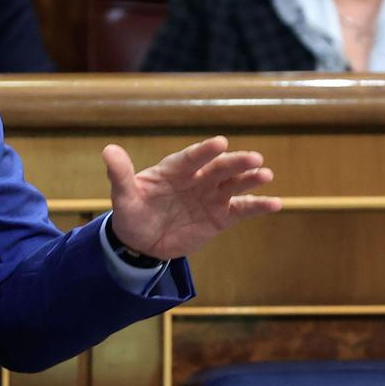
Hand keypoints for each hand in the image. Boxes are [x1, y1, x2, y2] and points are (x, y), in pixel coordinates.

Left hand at [102, 136, 280, 260]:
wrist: (143, 243)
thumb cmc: (133, 214)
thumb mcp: (124, 197)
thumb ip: (120, 175)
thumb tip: (108, 150)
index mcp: (174, 170)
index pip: (191, 158)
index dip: (204, 151)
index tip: (220, 142)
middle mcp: (197, 179)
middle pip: (218, 168)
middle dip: (235, 163)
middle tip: (254, 159)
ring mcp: (211, 197)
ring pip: (234, 185)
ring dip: (250, 180)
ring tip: (266, 175)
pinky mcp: (220, 217)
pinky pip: (242, 210)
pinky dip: (258, 206)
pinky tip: (276, 203)